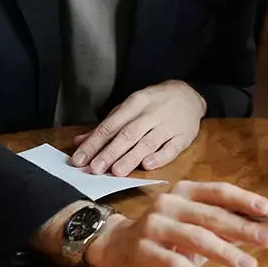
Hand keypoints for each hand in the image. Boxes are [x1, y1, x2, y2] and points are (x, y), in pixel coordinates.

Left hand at [72, 81, 205, 175]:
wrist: (188, 94)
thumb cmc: (154, 103)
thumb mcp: (129, 108)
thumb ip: (106, 126)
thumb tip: (79, 142)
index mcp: (135, 103)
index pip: (110, 125)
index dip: (94, 143)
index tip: (80, 159)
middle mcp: (151, 113)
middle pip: (128, 134)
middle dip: (110, 152)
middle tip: (95, 169)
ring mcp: (169, 124)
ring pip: (148, 142)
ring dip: (131, 157)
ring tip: (116, 171)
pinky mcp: (184, 136)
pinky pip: (172, 148)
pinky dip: (159, 157)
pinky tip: (147, 165)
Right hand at [85, 181, 267, 266]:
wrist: (114, 247)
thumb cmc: (161, 235)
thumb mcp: (190, 225)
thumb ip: (219, 226)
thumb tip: (256, 231)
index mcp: (184, 192)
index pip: (218, 192)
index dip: (243, 199)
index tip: (267, 209)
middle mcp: (169, 204)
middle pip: (211, 215)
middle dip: (242, 228)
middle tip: (267, 239)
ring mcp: (154, 226)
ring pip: (196, 238)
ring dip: (225, 253)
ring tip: (248, 266)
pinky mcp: (143, 250)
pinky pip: (174, 264)